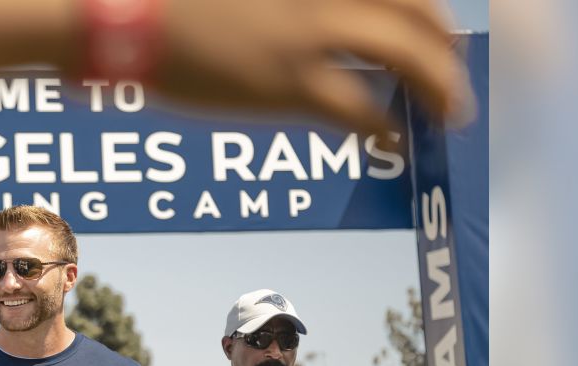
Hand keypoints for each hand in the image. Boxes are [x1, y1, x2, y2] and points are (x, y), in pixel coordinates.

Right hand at [156, 0, 474, 135]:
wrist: (127, 15)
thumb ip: (284, 2)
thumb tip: (316, 28)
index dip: (425, 7)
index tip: (432, 24)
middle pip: (417, 11)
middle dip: (444, 44)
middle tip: (450, 67)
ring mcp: (311, 33)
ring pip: (407, 56)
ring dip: (437, 85)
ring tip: (446, 110)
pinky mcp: (288, 83)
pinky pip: (361, 110)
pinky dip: (386, 129)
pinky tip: (394, 140)